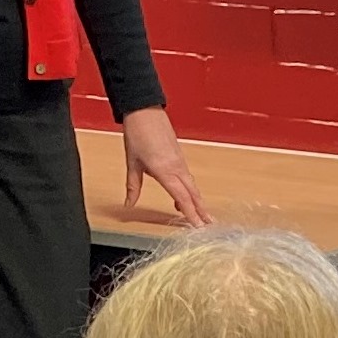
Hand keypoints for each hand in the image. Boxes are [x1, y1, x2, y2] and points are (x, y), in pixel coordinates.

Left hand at [118, 108, 210, 228]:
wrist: (144, 111)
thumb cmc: (138, 134)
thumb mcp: (132, 163)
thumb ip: (133, 186)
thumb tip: (129, 203)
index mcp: (165, 171)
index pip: (181, 198)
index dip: (190, 213)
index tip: (198, 226)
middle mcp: (176, 167)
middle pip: (192, 194)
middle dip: (201, 211)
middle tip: (208, 225)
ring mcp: (180, 161)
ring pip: (192, 186)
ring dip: (197, 201)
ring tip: (202, 215)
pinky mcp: (179, 156)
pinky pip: (188, 177)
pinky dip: (190, 190)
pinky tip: (187, 197)